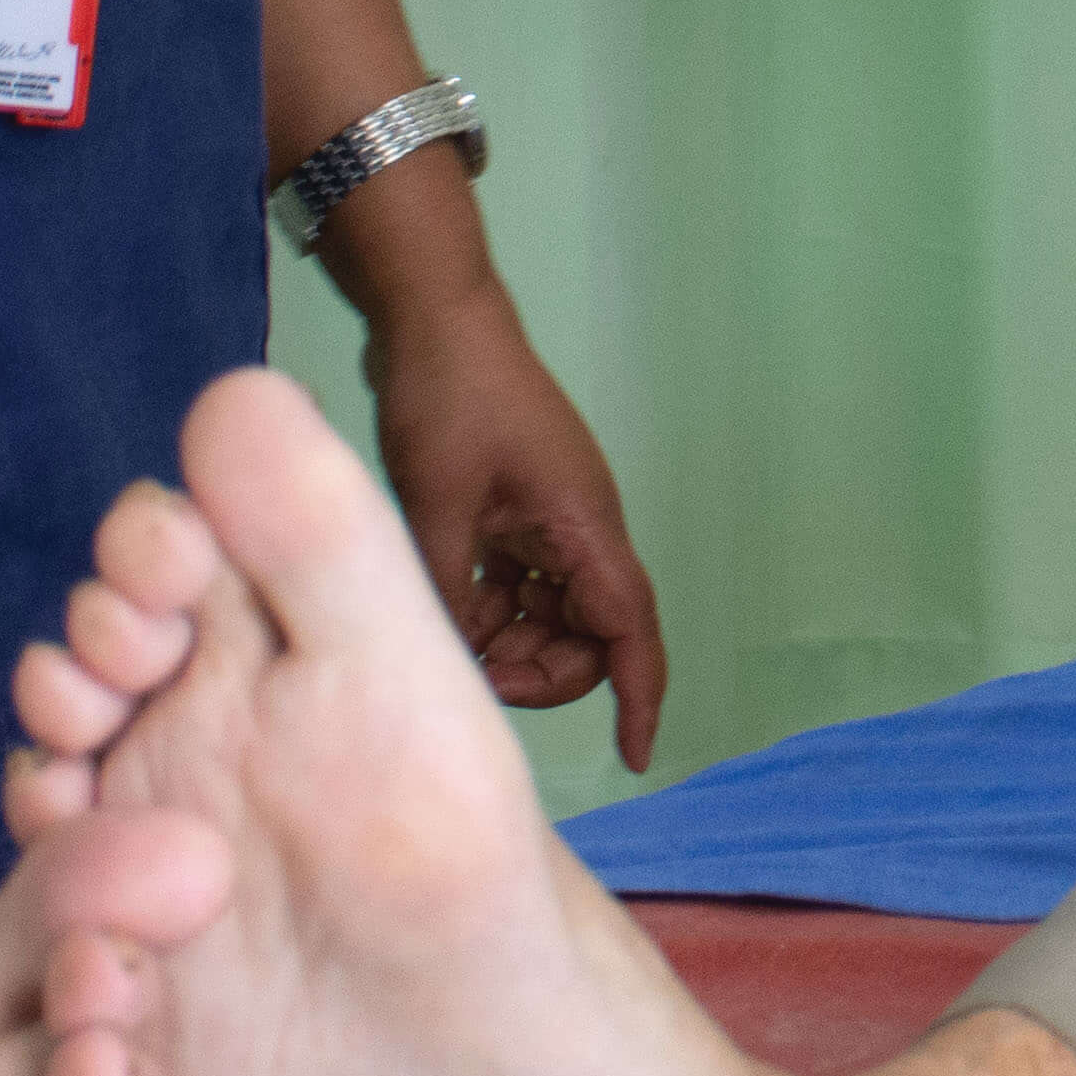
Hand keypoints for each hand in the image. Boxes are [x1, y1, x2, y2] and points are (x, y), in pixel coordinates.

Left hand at [357, 287, 670, 769]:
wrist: (434, 317)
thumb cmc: (449, 400)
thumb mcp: (438, 504)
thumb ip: (448, 593)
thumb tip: (443, 670)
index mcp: (584, 527)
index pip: (631, 630)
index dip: (641, 698)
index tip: (636, 758)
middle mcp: (581, 531)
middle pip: (589, 635)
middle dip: (540, 671)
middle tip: (468, 679)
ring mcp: (550, 521)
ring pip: (550, 616)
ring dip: (506, 642)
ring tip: (441, 639)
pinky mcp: (518, 513)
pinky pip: (519, 587)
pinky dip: (486, 609)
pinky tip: (438, 606)